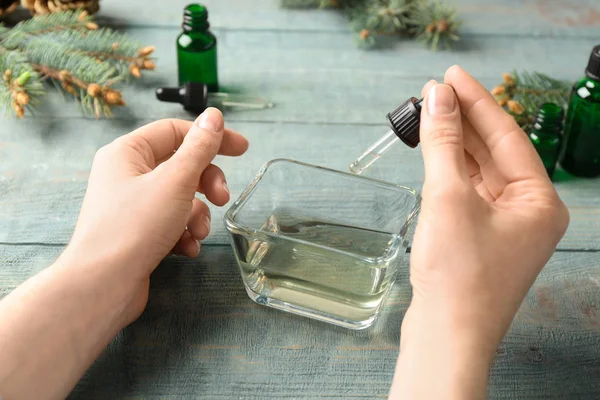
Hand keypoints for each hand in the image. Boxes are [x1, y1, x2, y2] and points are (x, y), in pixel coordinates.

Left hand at [62, 108, 247, 323]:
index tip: (242, 149)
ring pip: (180, 197)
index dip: (211, 137)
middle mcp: (127, 174)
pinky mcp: (137, 233)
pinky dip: (184, 232)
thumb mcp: (175, 181)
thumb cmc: (134, 227)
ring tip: (198, 232)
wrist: (102, 286)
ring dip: (198, 214)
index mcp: (128, 152)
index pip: (176, 131)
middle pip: (181, 166)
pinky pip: (170, 222)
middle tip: (224, 198)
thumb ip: (199, 147)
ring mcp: (131, 205)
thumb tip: (214, 116)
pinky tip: (186, 248)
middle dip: (207, 183)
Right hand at [389, 66, 568, 398]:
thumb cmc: (458, 274)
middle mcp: (529, 212)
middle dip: (463, 121)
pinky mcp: (479, 239)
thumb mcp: (448, 197)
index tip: (451, 75)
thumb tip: (437, 98)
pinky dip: (448, 171)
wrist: (446, 335)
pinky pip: (467, 193)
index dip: (478, 101)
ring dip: (453, 145)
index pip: (507, 136)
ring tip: (428, 114)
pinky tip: (432, 152)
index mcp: (540, 201)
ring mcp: (504, 227)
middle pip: (495, 152)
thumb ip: (443, 144)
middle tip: (433, 91)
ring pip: (478, 172)